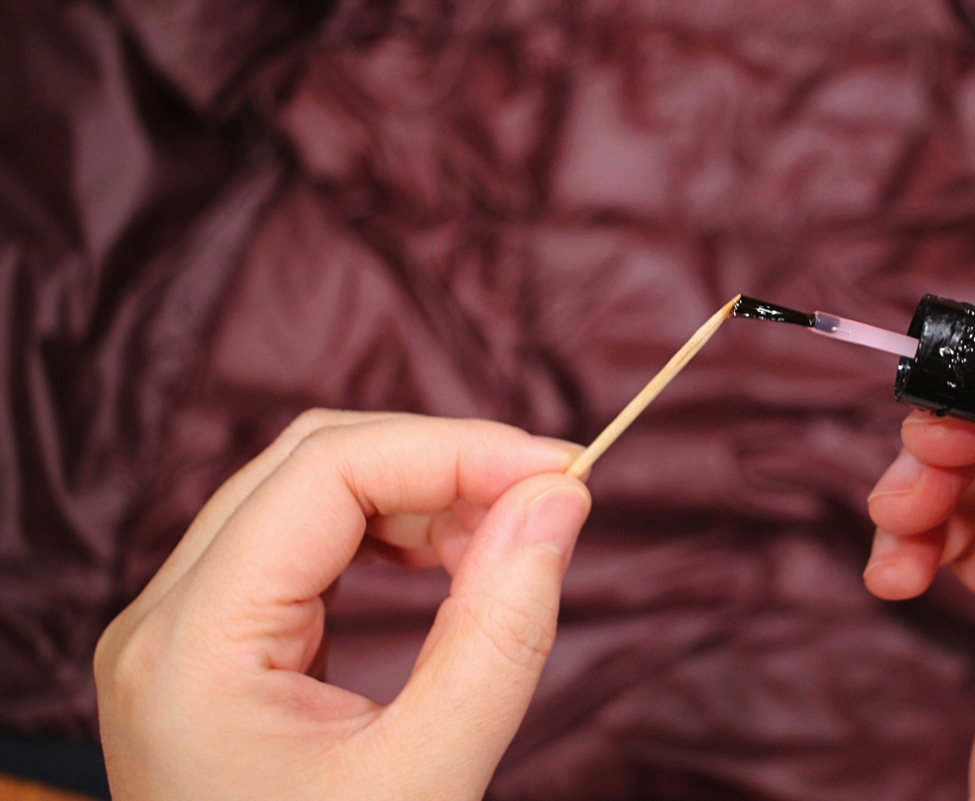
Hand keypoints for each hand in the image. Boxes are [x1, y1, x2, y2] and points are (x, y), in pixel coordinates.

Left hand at [95, 411, 591, 800]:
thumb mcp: (431, 776)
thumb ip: (501, 629)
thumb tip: (559, 500)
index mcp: (192, 647)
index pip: (326, 472)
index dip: (455, 450)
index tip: (566, 473)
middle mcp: (164, 620)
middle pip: (309, 464)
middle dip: (441, 463)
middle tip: (549, 499)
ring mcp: (180, 633)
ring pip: (306, 493)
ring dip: (420, 495)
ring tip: (508, 538)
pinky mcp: (214, 649)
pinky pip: (303, 547)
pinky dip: (389, 536)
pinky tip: (449, 563)